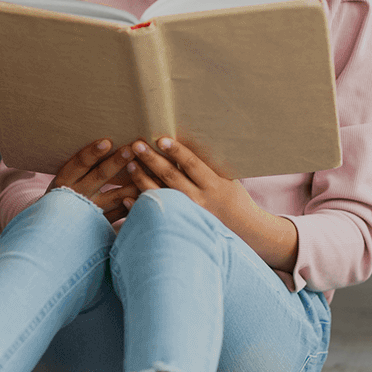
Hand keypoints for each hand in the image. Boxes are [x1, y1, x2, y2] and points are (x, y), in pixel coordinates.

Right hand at [45, 138, 139, 224]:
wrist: (59, 226)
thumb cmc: (64, 192)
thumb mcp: (65, 178)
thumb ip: (82, 163)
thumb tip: (106, 139)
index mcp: (65, 181)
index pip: (79, 163)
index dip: (92, 153)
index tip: (106, 142)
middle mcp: (78, 196)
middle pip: (99, 176)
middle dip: (116, 162)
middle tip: (131, 149)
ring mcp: (91, 211)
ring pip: (115, 196)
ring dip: (132, 183)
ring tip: (148, 170)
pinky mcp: (102, 223)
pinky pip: (121, 212)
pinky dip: (135, 202)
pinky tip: (149, 191)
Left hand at [124, 136, 298, 271]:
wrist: (245, 232)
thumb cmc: (235, 200)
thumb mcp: (229, 179)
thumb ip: (209, 165)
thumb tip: (186, 145)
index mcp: (214, 185)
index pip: (192, 164)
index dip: (176, 151)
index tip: (161, 139)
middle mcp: (200, 200)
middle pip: (171, 177)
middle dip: (152, 160)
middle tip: (136, 145)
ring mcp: (188, 214)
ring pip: (161, 194)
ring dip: (142, 179)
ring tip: (129, 164)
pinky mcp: (180, 225)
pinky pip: (156, 215)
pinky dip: (139, 207)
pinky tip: (126, 197)